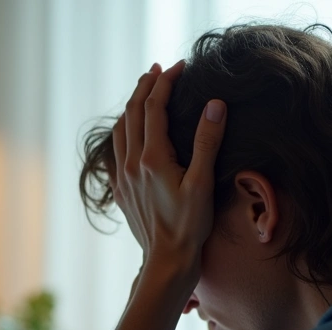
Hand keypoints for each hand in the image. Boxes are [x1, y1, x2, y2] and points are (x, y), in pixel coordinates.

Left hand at [112, 61, 226, 287]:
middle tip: (159, 69)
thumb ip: (207, 141)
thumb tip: (215, 104)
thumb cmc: (189, 226)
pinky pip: (117, 149)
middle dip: (146, 85)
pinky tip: (134, 131)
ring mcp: (123, 176)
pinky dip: (126, 129)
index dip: (167, 81)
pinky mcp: (121, 189)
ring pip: (121, 129)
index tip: (180, 66)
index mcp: (151, 157)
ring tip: (145, 92)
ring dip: (133, 106)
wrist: (166, 261)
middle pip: (133, 111)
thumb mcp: (203, 182)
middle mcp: (131, 163)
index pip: (155, 106)